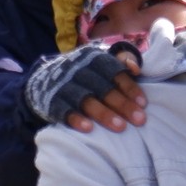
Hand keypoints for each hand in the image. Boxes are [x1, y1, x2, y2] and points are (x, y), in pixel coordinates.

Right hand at [22, 42, 147, 131]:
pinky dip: (76, 119)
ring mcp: (63, 85)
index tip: (143, 104)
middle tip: (140, 120)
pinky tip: (89, 128)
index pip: (113, 70)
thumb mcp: (99, 62)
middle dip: (122, 103)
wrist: (43, 79)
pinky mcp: (51, 101)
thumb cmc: (83, 73)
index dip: (129, 87)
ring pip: (86, 99)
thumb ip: (119, 61)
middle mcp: (77, 69)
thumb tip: (136, 68)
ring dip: (104, 113)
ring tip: (120, 127)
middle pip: (102, 87)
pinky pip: (64, 110)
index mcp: (92, 58)